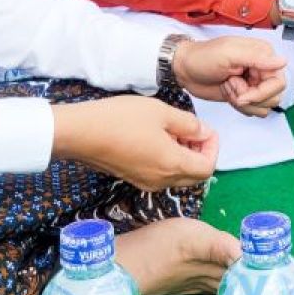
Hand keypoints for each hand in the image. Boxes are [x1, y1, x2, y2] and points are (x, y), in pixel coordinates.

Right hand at [52, 96, 217, 190]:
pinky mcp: (133, 178)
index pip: (207, 167)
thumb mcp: (162, 112)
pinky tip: (158, 138)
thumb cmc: (120, 119)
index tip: (205, 129)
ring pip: (178, 176)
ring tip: (174, 130)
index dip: (212, 148)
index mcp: (172, 165)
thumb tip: (203, 133)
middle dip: (201, 153)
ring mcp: (145, 182)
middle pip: (195, 175)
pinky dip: (168, 159)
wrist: (81, 133)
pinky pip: (161, 174)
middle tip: (194, 130)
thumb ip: (188, 124)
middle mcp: (161, 180)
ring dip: (184, 156)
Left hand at [173, 36, 287, 117]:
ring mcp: (255, 83)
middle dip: (250, 97)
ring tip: (228, 86)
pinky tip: (228, 93)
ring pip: (265, 106)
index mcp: (263, 54)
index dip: (262, 93)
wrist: (185, 70)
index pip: (278, 82)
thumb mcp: (229, 54)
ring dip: (244, 102)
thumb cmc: (204, 57)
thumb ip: (257, 58)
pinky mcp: (246, 95)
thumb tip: (283, 60)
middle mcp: (263, 69)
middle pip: (273, 96)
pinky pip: (255, 110)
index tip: (242, 95)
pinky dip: (241, 107)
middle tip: (230, 85)